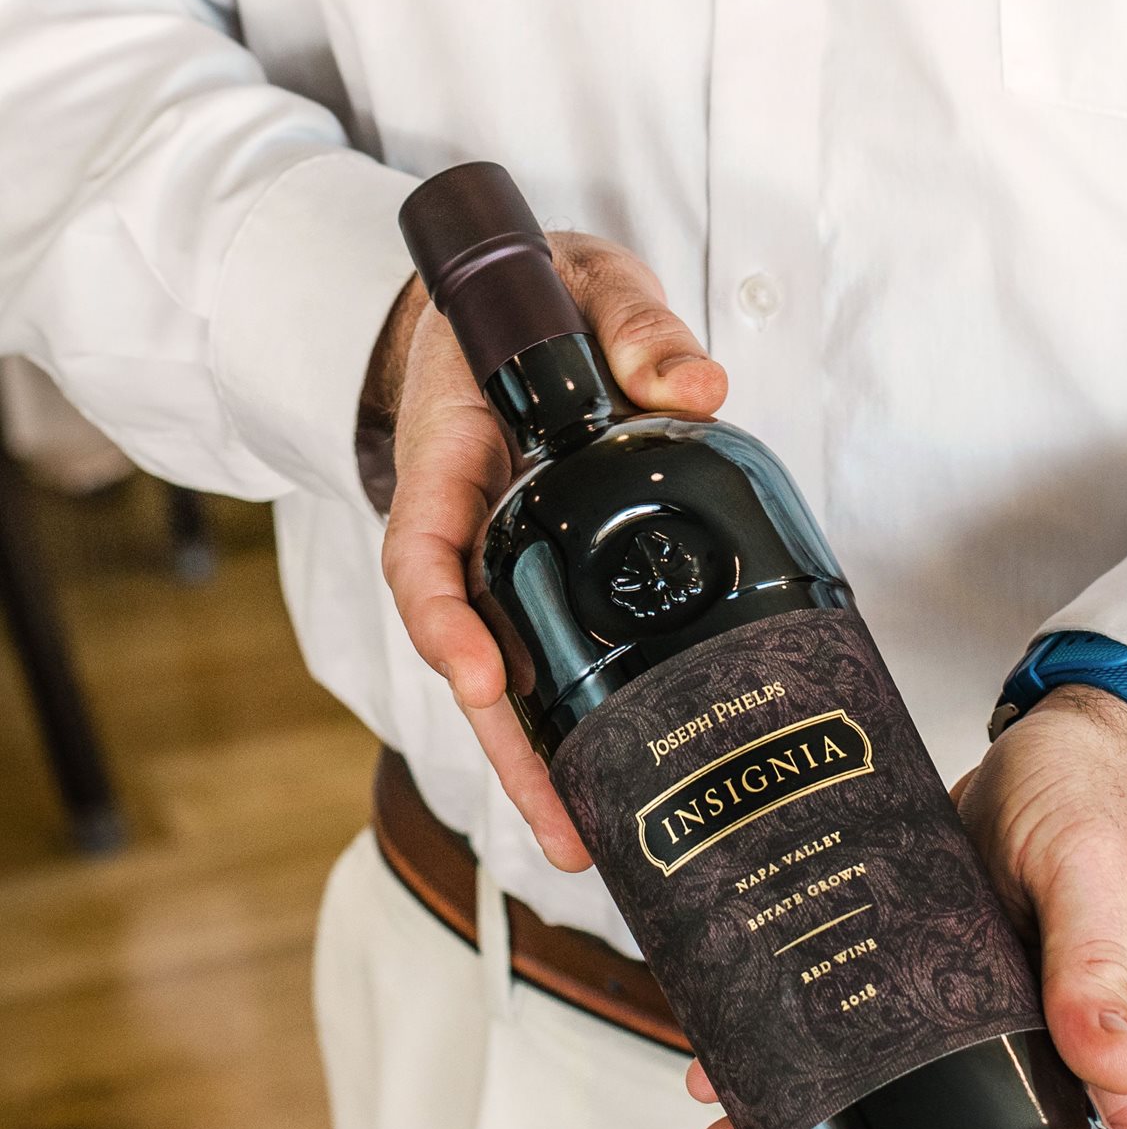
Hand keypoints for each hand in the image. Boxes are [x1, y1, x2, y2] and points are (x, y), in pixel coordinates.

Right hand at [377, 234, 726, 868]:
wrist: (507, 313)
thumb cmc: (537, 303)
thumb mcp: (586, 285)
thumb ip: (636, 325)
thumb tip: (699, 388)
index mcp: (455, 455)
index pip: (425, 547)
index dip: (443, 619)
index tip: (479, 676)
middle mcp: (468, 525)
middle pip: (468, 652)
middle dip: (506, 747)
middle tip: (560, 829)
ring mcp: (502, 561)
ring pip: (509, 676)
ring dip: (541, 761)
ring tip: (589, 842)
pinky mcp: (543, 579)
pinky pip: (550, 655)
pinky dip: (575, 721)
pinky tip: (619, 779)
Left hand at [691, 684, 1126, 1128]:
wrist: (1052, 741)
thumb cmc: (1102, 796)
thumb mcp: (1099, 868)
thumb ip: (1099, 961)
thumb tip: (1115, 1063)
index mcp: (1123, 1061)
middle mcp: (1052, 1068)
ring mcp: (986, 1038)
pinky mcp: (926, 992)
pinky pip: (866, 1058)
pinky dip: (796, 1071)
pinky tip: (732, 1059)